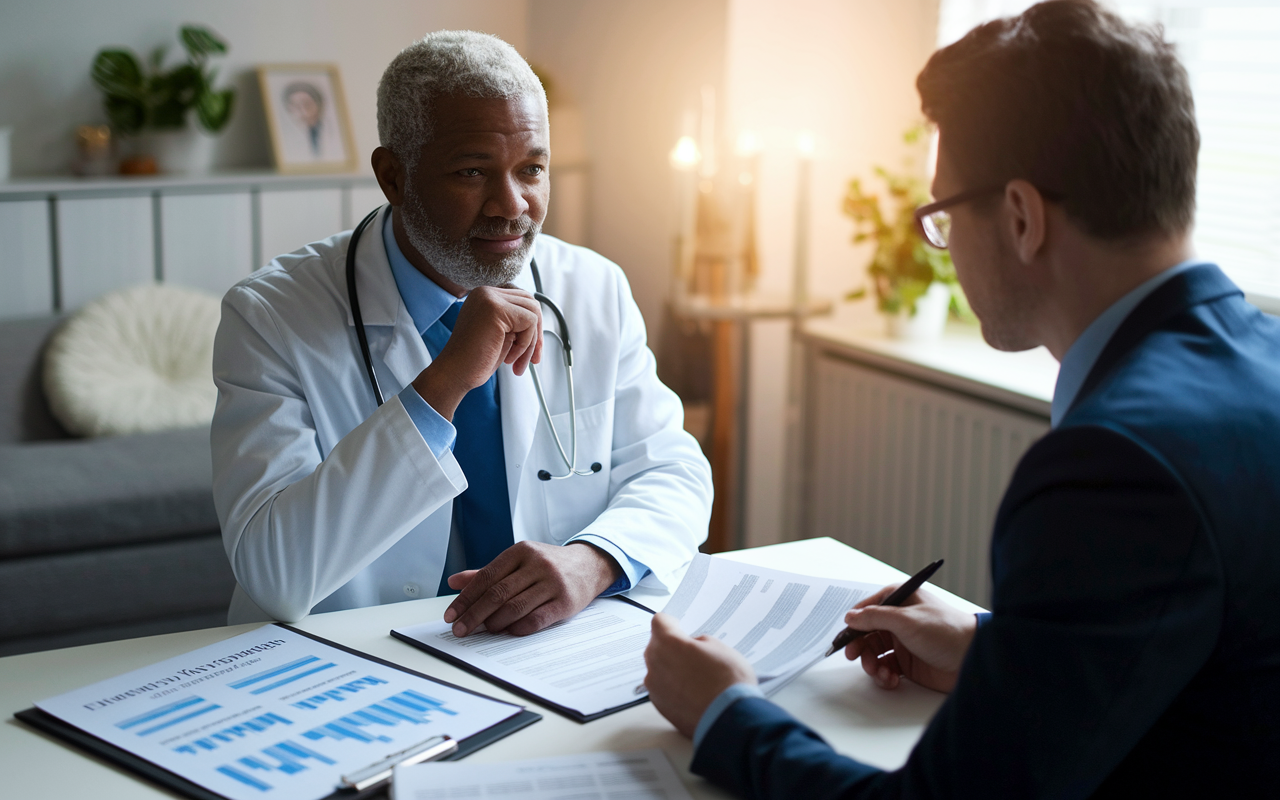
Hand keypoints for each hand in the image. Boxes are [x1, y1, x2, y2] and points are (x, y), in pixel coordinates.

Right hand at [413, 286, 542, 419]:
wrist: (454, 374)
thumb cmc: (475, 360)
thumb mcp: (500, 335)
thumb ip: (515, 322)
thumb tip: (539, 319)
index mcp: (485, 296)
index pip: (521, 301)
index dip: (531, 327)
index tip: (531, 353)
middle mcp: (486, 292)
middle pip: (530, 303)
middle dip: (536, 334)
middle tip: (532, 361)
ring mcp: (489, 298)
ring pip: (533, 312)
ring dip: (530, 342)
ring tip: (516, 362)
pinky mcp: (496, 309)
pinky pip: (529, 322)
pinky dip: (526, 344)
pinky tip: (509, 358)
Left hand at [442, 541, 619, 636]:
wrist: (589, 565)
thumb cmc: (547, 566)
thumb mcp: (518, 561)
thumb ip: (486, 573)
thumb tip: (454, 582)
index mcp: (520, 551)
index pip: (486, 577)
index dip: (465, 598)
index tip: (451, 615)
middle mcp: (537, 564)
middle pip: (497, 594)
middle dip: (474, 615)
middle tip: (460, 629)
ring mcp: (552, 583)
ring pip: (515, 607)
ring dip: (495, 623)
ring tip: (485, 630)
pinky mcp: (565, 602)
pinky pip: (536, 619)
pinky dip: (518, 628)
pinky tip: (509, 632)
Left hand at [643, 613, 756, 738]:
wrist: (729, 719)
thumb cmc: (727, 681)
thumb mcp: (720, 648)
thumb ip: (699, 642)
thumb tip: (693, 647)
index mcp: (669, 643)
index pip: (659, 621)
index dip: (671, 622)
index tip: (678, 626)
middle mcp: (655, 663)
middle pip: (656, 646)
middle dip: (671, 647)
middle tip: (692, 653)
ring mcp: (655, 687)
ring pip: (658, 669)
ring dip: (671, 668)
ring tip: (696, 677)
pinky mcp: (659, 706)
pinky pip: (662, 689)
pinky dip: (673, 688)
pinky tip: (693, 693)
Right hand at [843, 584, 976, 692]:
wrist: (973, 658)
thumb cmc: (946, 631)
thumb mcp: (906, 620)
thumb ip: (875, 617)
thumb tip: (850, 617)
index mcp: (899, 600)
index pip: (866, 610)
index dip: (854, 625)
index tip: (844, 640)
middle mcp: (899, 619)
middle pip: (867, 634)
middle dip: (861, 648)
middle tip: (856, 658)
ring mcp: (903, 641)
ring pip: (875, 653)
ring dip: (872, 664)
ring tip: (880, 673)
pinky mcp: (909, 662)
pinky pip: (886, 668)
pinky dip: (884, 675)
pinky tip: (890, 680)